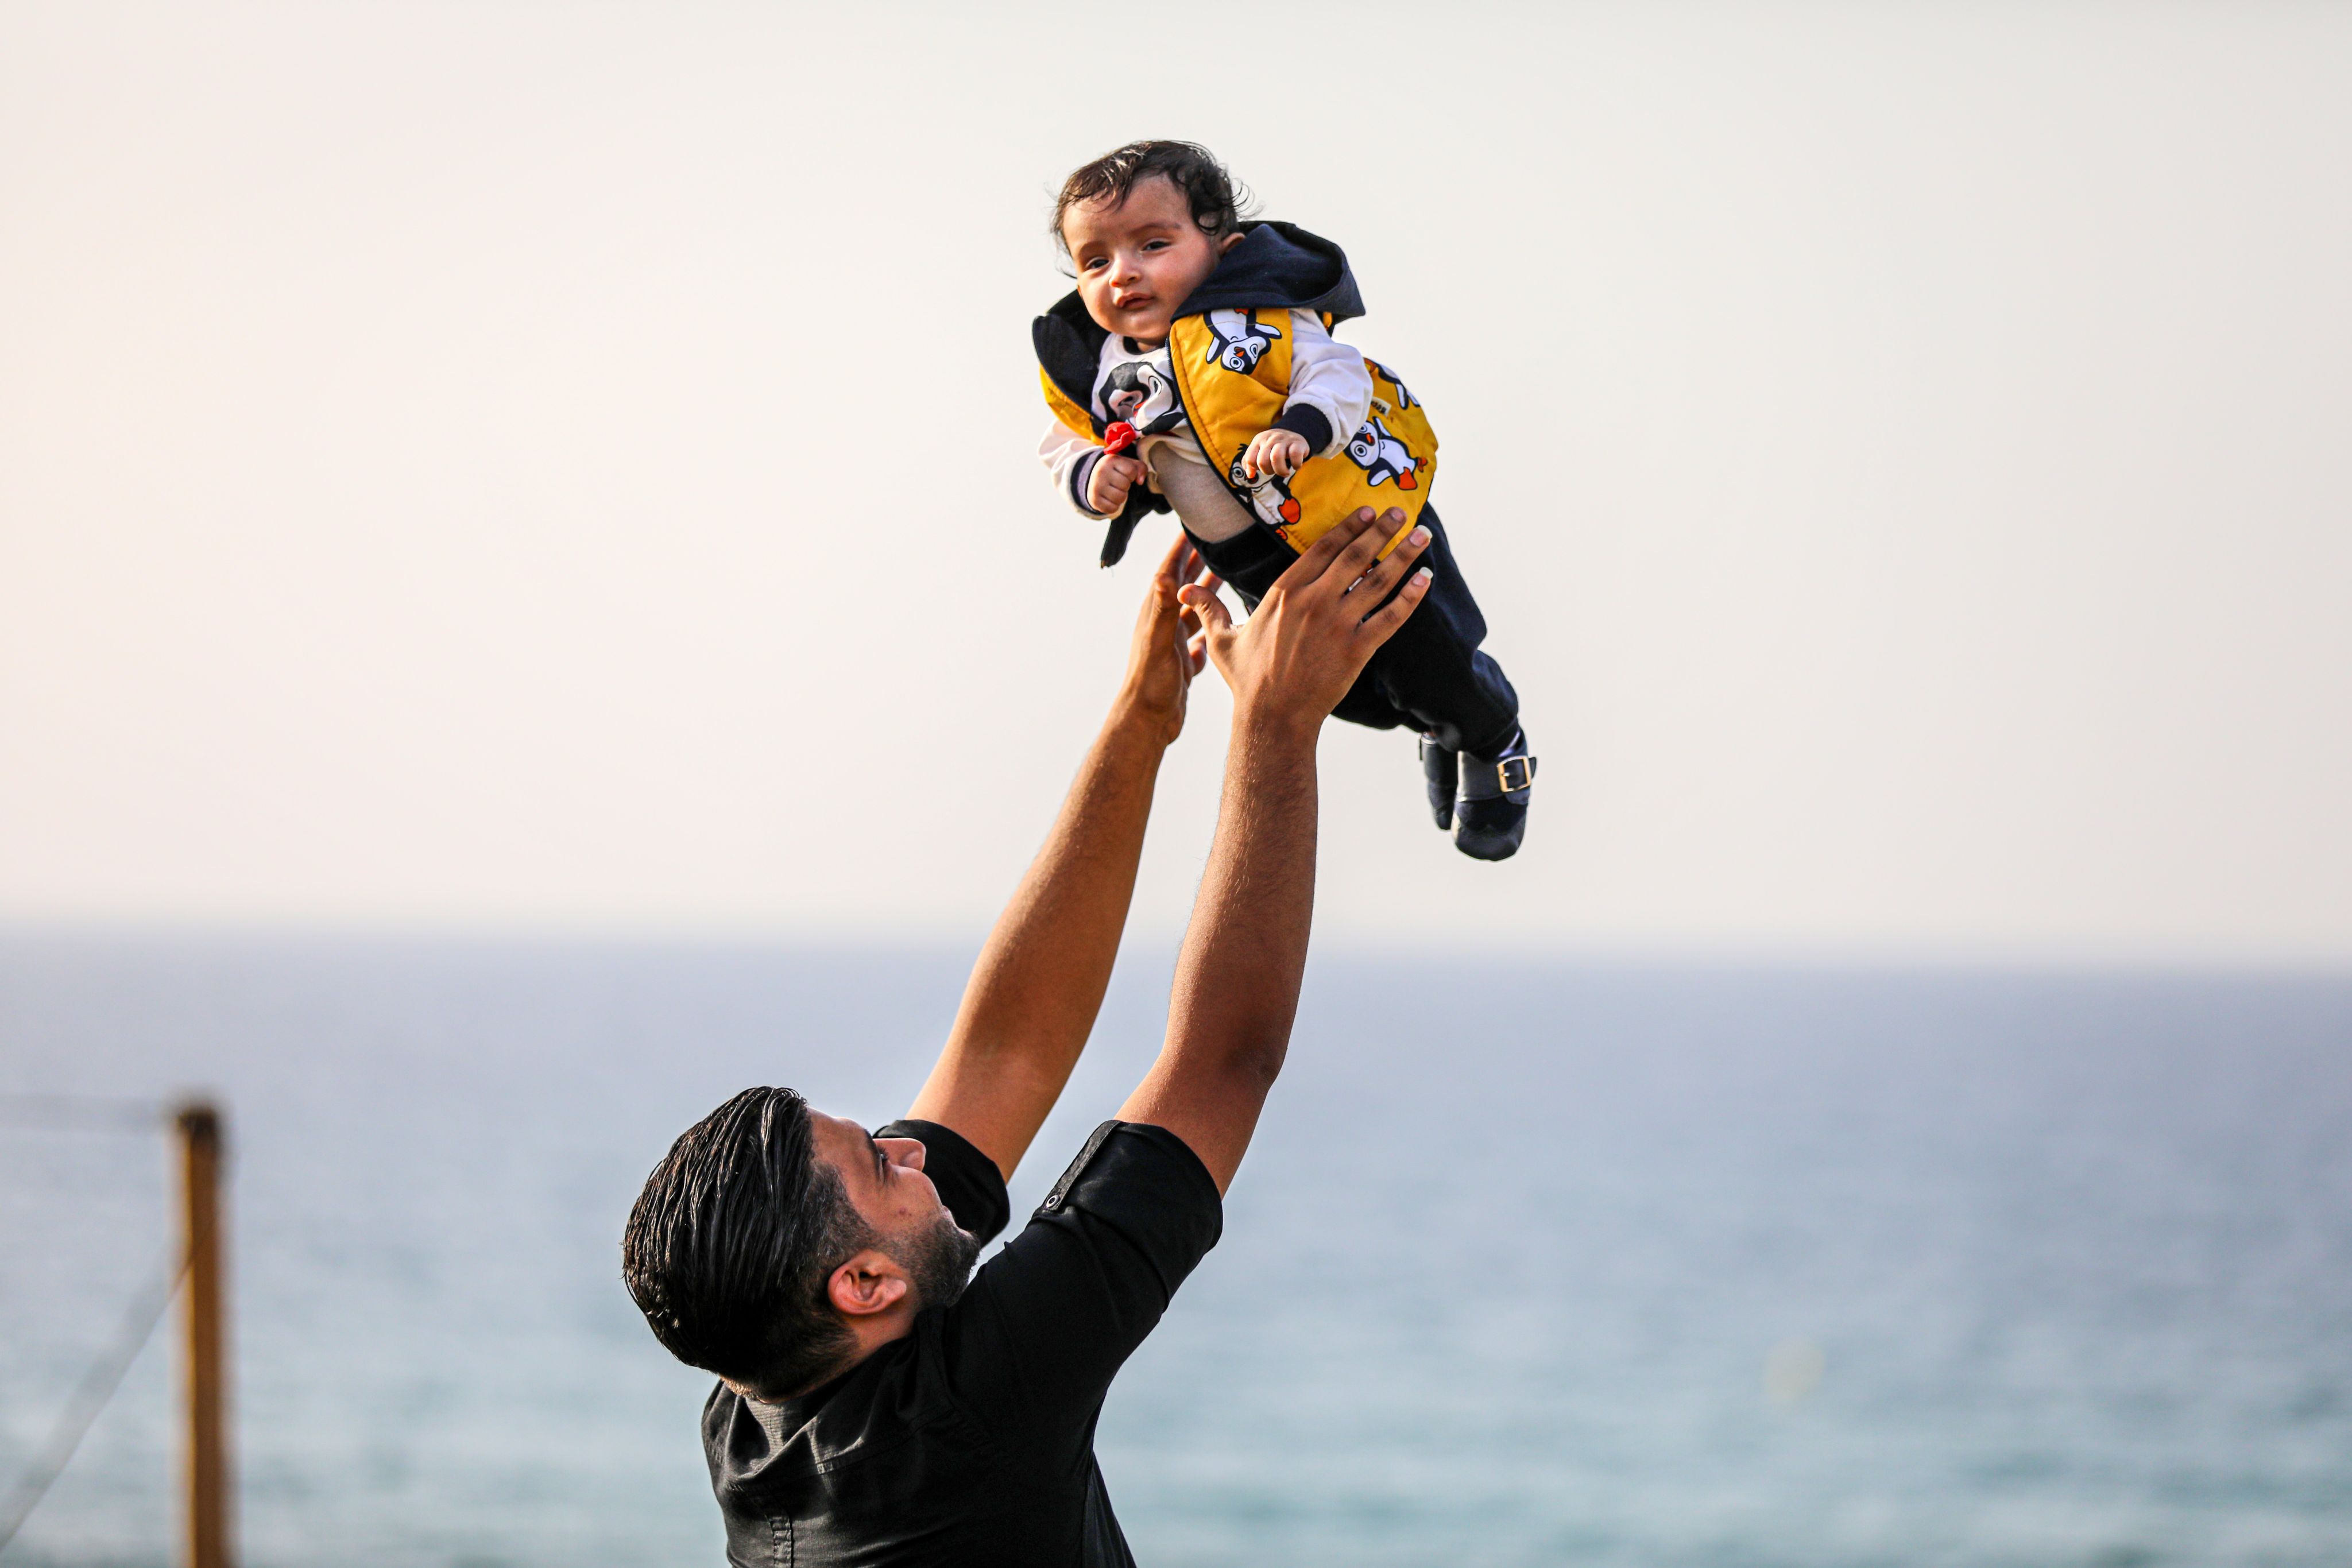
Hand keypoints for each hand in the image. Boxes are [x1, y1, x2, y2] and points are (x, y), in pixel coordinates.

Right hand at [1087, 452, 1147, 514]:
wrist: (1095, 479)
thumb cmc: (1117, 471)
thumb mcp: (1129, 465)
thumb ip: (1141, 468)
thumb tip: (1140, 481)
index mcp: (1110, 460)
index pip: (1131, 471)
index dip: (1132, 475)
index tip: (1124, 474)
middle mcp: (1101, 472)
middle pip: (1125, 485)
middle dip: (1126, 486)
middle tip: (1118, 483)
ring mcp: (1095, 487)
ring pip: (1120, 498)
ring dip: (1121, 497)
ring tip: (1115, 491)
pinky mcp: (1094, 500)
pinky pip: (1112, 508)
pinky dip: (1114, 506)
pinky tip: (1109, 499)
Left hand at [1116, 536, 1213, 747]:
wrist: (1147, 722)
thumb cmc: (1150, 685)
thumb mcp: (1159, 644)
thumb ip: (1163, 611)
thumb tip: (1165, 576)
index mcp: (1156, 615)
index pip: (1169, 572)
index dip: (1180, 547)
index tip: (1192, 523)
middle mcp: (1163, 626)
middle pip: (1182, 586)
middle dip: (1196, 562)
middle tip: (1214, 541)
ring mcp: (1172, 645)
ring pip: (1193, 611)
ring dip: (1206, 592)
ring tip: (1225, 574)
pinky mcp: (1182, 664)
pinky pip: (1199, 640)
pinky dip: (1211, 628)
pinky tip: (1222, 625)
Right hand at [1178, 507, 1429, 734]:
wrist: (1272, 718)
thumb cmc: (1247, 680)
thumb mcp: (1223, 640)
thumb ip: (1211, 609)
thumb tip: (1186, 591)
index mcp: (1285, 592)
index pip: (1323, 548)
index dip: (1347, 527)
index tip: (1365, 512)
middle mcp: (1314, 601)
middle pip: (1355, 555)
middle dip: (1380, 530)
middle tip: (1398, 511)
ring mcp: (1338, 624)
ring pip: (1379, 580)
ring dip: (1403, 554)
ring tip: (1422, 536)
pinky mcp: (1358, 649)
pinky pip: (1391, 617)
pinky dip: (1411, 597)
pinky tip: (1425, 580)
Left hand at [1241, 428, 1308, 480]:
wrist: (1294, 432)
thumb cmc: (1274, 446)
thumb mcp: (1260, 450)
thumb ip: (1250, 461)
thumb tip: (1250, 475)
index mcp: (1259, 440)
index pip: (1250, 459)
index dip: (1256, 468)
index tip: (1264, 468)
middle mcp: (1270, 439)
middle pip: (1262, 461)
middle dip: (1268, 471)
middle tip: (1275, 471)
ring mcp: (1284, 439)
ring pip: (1276, 457)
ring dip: (1280, 471)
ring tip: (1285, 472)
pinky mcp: (1298, 443)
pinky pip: (1294, 455)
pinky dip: (1296, 465)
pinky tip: (1295, 466)